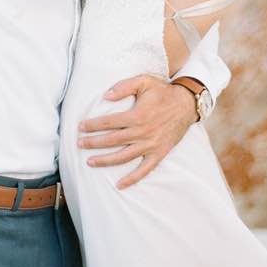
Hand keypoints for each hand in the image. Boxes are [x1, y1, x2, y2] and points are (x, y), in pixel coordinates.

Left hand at [76, 74, 198, 188]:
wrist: (187, 104)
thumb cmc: (163, 91)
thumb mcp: (144, 81)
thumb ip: (123, 87)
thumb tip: (105, 96)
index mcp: (137, 115)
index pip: (108, 122)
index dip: (92, 125)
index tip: (80, 127)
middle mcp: (142, 132)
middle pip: (112, 140)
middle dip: (93, 143)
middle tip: (79, 144)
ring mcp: (151, 145)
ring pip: (124, 156)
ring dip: (105, 160)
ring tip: (90, 162)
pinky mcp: (159, 153)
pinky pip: (145, 169)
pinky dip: (132, 178)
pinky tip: (119, 185)